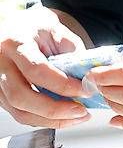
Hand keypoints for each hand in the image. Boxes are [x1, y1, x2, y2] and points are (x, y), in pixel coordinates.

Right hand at [0, 8, 90, 128]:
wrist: (16, 27)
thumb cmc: (36, 28)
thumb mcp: (57, 31)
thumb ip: (72, 52)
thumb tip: (89, 78)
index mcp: (15, 42)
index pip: (36, 70)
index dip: (62, 85)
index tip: (85, 90)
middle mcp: (0, 63)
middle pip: (22, 96)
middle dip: (54, 109)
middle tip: (81, 111)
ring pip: (18, 110)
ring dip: (50, 119)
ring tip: (76, 117)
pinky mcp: (0, 94)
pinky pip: (18, 113)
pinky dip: (42, 120)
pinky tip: (62, 118)